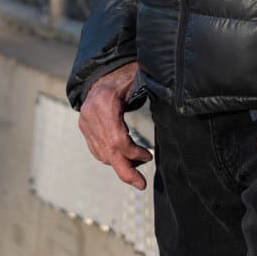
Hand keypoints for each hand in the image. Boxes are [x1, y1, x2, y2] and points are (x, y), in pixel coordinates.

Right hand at [78, 62, 151, 190]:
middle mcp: (91, 115)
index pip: (117, 139)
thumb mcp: (138, 78)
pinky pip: (97, 150)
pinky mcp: (84, 127)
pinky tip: (126, 159)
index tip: (148, 156)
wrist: (100, 71)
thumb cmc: (124, 74)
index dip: (134, 153)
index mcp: (104, 103)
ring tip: (138, 167)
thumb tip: (172, 99)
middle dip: (125, 171)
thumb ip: (150, 90)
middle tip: (141, 184)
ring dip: (120, 164)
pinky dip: (111, 158)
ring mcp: (85, 123)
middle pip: (108, 152)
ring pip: (102, 154)